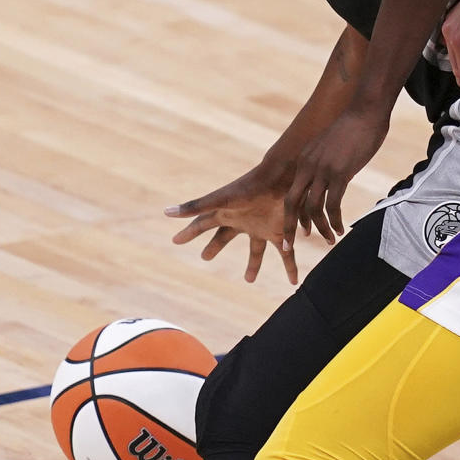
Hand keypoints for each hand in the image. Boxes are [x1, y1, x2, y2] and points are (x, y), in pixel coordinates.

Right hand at [166, 164, 298, 284]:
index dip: (189, 233)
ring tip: (249, 280)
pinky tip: (293, 282)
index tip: (175, 240)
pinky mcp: (279, 232)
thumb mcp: (220, 200)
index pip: (202, 224)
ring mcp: (261, 227)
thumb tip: (165, 212)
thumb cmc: (248, 188)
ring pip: (256, 251)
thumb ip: (195, 207)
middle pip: (225, 237)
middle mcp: (243, 221)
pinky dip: (290, 267)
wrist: (280, 177)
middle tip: (205, 257)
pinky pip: (286, 255)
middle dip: (215, 246)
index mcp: (226, 213)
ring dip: (253, 265)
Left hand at [283, 105, 389, 249]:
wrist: (365, 110)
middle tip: (289, 247)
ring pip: (313, 208)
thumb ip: (327, 162)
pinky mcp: (339, 173)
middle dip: (290, 228)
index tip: (298, 232)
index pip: (292, 193)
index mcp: (304, 160)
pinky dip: (334, 221)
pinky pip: (332, 205)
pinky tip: (340, 229)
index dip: (293, 215)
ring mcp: (322, 170)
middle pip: (292, 203)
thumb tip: (333, 176)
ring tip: (329, 240)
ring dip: (320, 228)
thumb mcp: (332, 146)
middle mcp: (308, 166)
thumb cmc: (354, 127)